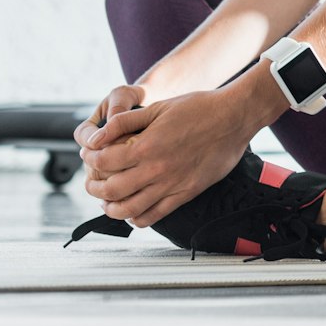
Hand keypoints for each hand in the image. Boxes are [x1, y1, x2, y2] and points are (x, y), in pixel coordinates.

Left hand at [78, 88, 258, 226]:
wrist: (235, 116)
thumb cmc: (200, 107)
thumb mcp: (158, 107)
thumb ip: (124, 122)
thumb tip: (97, 135)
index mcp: (147, 146)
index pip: (103, 161)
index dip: (90, 158)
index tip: (89, 155)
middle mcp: (156, 169)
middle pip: (110, 190)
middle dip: (93, 187)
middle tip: (92, 181)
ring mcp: (171, 184)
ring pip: (129, 210)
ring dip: (111, 208)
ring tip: (107, 200)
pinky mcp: (186, 193)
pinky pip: (154, 216)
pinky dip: (136, 218)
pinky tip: (133, 210)